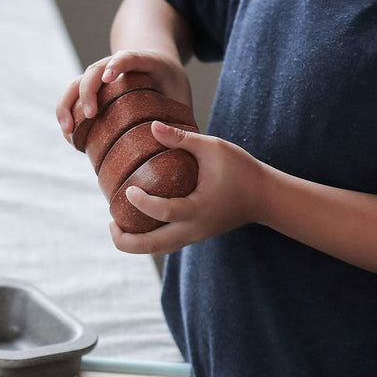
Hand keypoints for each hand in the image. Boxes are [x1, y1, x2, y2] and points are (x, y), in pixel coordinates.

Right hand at [55, 50, 193, 141]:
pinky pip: (72, 98)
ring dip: (68, 105)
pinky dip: (67, 114)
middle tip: (90, 115)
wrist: (155, 63)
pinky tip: (69, 136)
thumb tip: (182, 148)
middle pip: (94, 70)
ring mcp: (100, 77)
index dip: (118, 64)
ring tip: (68, 131)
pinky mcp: (91, 90)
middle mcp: (116, 65)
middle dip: (88, 91)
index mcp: (145, 61)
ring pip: (76, 83)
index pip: (129, 57)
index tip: (109, 77)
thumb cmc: (170, 83)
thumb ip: (181, 115)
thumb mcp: (181, 94)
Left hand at [109, 121, 266, 254]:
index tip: (128, 189)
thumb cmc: (242, 170)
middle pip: (152, 247)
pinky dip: (148, 239)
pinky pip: (166, 245)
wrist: (266, 197)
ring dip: (135, 243)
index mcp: (198, 209)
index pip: (162, 211)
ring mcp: (194, 236)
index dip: (141, 202)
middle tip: (110, 221)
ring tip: (117, 224)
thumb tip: (151, 126)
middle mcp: (194, 229)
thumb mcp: (214, 148)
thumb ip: (182, 138)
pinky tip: (137, 222)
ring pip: (158, 250)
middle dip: (125, 240)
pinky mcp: (195, 235)